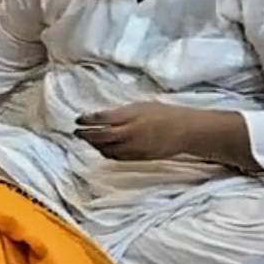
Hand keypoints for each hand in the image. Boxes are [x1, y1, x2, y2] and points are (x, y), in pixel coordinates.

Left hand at [75, 102, 192, 160]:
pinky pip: (115, 156)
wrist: (186, 131)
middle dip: (85, 134)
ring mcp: (134, 147)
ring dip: (94, 144)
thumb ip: (119, 113)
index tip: (78, 119)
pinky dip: (106, 151)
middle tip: (77, 131)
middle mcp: (130, 133)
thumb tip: (98, 117)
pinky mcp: (137, 157)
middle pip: (100, 137)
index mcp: (131, 116)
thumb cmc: (164, 114)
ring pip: (106, 149)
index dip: (86, 120)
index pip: (101, 119)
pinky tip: (103, 146)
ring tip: (89, 138)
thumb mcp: (140, 106)